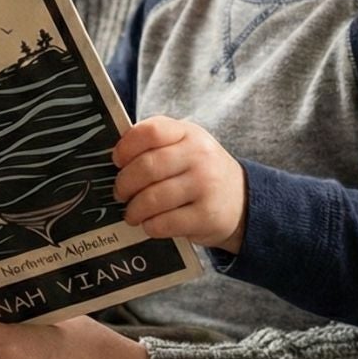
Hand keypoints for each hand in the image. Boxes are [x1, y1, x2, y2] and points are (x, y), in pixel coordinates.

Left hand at [113, 115, 246, 253]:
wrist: (242, 201)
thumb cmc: (201, 172)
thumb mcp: (186, 146)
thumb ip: (156, 144)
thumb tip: (115, 158)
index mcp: (189, 134)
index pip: (151, 132)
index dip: (126, 147)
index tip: (117, 161)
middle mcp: (200, 156)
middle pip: (147, 167)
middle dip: (124, 184)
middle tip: (119, 194)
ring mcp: (205, 186)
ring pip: (153, 198)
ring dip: (134, 210)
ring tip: (131, 214)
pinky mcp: (206, 216)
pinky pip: (165, 223)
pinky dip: (150, 226)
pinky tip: (150, 225)